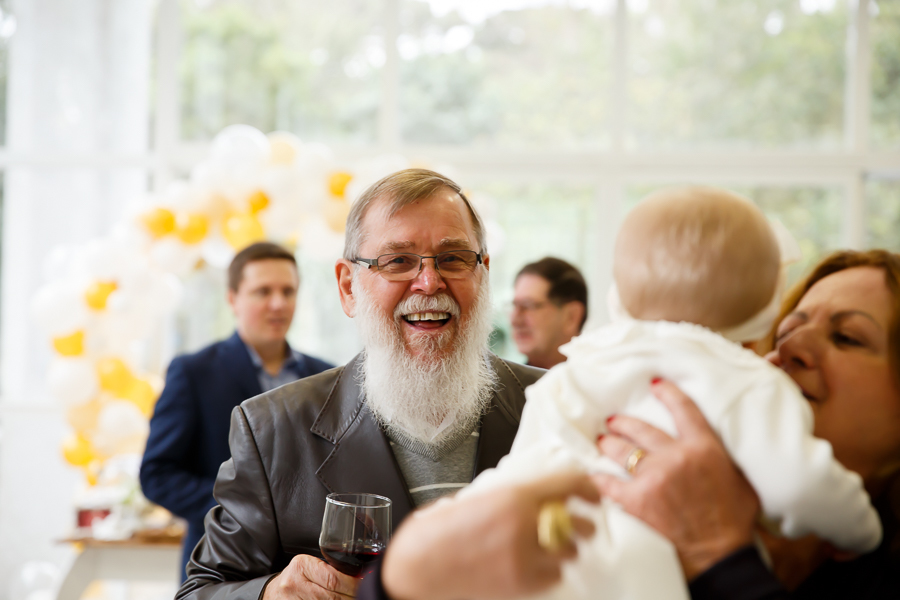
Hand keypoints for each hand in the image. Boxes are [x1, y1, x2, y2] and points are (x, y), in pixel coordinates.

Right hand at [263, 554, 358, 599]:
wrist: (273, 594)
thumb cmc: (295, 579)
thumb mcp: (309, 568)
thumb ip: (329, 570)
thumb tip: (359, 578)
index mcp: (301, 566)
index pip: (333, 578)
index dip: (352, 585)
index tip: (364, 585)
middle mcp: (294, 583)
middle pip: (332, 596)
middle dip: (350, 597)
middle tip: (362, 595)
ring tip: (352, 599)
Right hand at [382, 472, 599, 599]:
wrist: (416, 571)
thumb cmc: (435, 534)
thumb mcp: (473, 498)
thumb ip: (506, 496)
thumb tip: (532, 495)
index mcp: (513, 496)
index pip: (569, 483)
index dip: (587, 486)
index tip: (592, 492)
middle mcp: (525, 525)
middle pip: (578, 523)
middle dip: (581, 524)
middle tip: (577, 524)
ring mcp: (525, 558)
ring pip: (568, 553)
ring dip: (563, 549)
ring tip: (549, 547)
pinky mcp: (521, 584)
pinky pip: (554, 576)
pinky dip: (549, 571)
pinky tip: (534, 566)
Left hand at [594, 379, 760, 580]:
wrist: (720, 547)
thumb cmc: (734, 513)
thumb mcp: (737, 473)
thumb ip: (719, 452)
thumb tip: (709, 439)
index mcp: (702, 447)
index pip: (682, 409)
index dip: (667, 393)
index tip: (655, 383)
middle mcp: (674, 457)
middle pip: (640, 429)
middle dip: (623, 422)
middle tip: (613, 419)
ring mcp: (653, 477)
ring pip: (622, 451)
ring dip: (608, 443)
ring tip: (601, 440)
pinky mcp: (637, 499)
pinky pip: (610, 484)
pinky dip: (598, 478)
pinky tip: (591, 473)